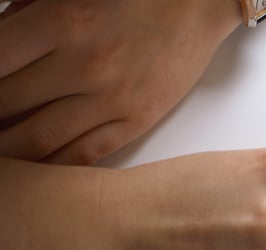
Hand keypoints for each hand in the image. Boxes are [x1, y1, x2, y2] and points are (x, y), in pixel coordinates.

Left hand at [0, 0, 240, 163]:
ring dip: (5, 150)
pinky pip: (86, 153)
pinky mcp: (138, 119)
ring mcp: (113, 98)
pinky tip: (31, 170)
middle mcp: (85, 65)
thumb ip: (27, 12)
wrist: (201, 2)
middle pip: (6, 104)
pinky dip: (51, 167)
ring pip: (40, 138)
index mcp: (62, 21)